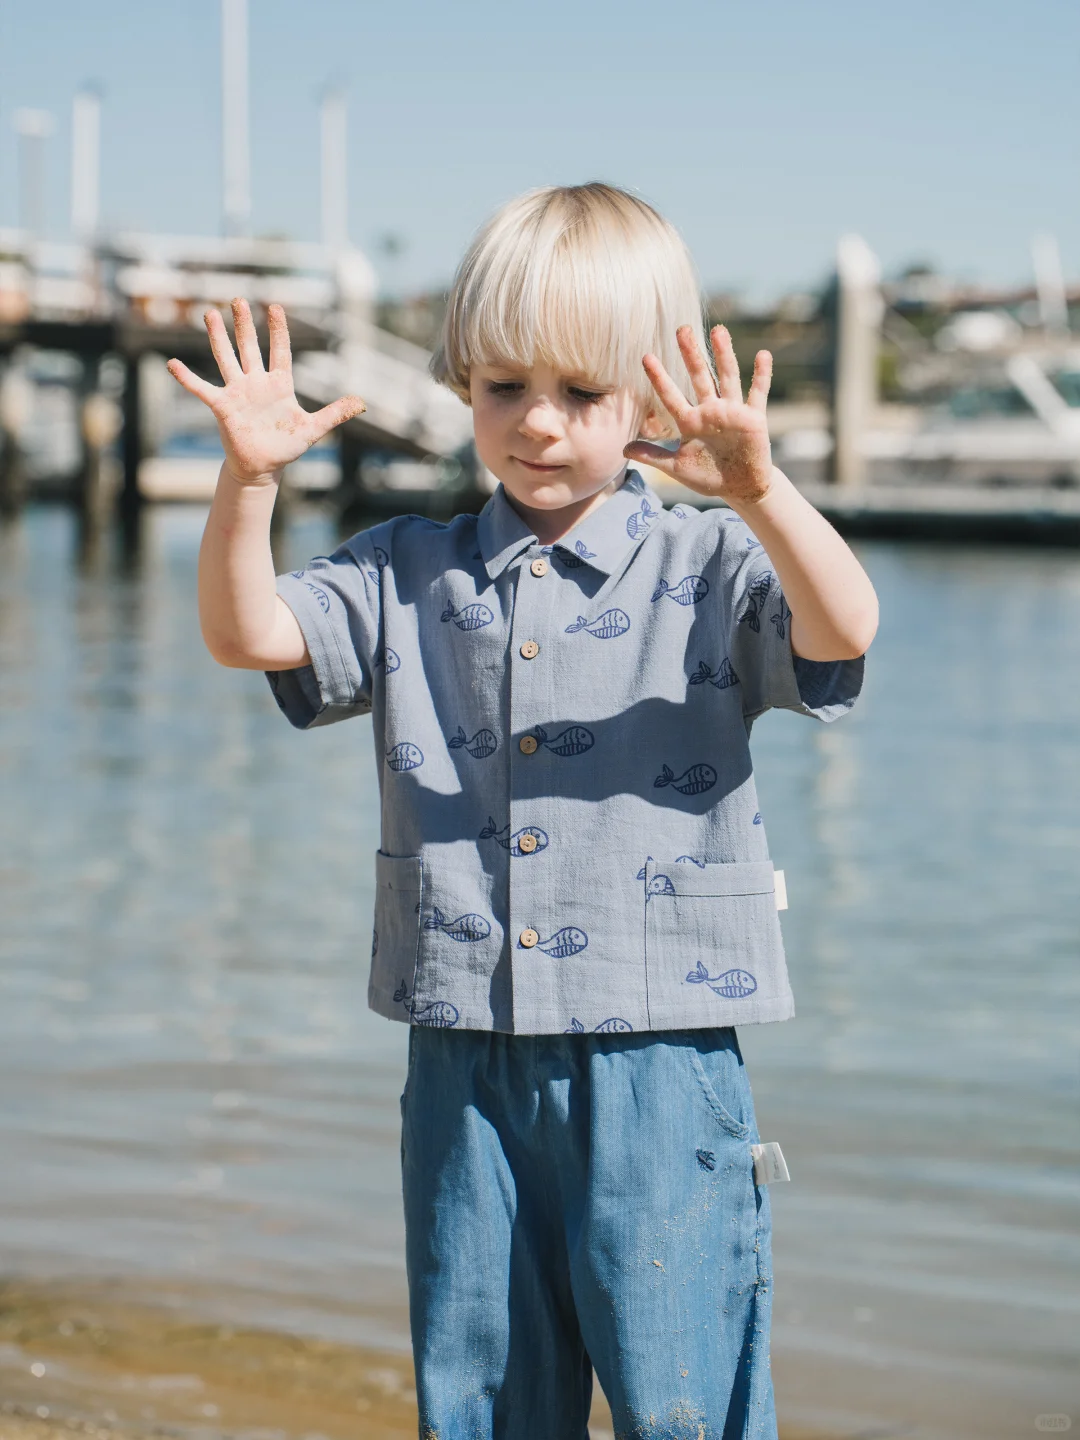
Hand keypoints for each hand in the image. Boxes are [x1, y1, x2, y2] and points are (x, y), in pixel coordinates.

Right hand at [167, 299, 364, 484]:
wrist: (263, 467)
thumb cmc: (285, 446)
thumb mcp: (314, 429)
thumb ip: (336, 413)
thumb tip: (362, 402)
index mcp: (279, 384)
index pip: (280, 351)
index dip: (278, 330)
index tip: (275, 306)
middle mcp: (256, 383)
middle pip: (250, 347)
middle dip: (244, 324)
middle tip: (238, 299)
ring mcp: (238, 392)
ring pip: (226, 359)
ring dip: (218, 338)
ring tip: (209, 313)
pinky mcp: (223, 407)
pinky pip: (202, 389)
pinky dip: (187, 378)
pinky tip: (172, 364)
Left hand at [624, 325, 773, 505]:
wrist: (739, 488)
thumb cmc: (707, 476)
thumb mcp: (676, 468)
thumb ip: (652, 456)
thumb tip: (622, 450)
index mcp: (690, 421)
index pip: (671, 396)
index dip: (659, 378)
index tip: (646, 357)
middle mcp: (710, 411)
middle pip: (699, 377)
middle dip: (691, 354)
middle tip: (681, 329)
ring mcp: (732, 412)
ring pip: (727, 378)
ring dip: (724, 355)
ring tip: (718, 330)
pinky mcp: (754, 419)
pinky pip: (758, 394)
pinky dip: (761, 375)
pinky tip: (763, 355)